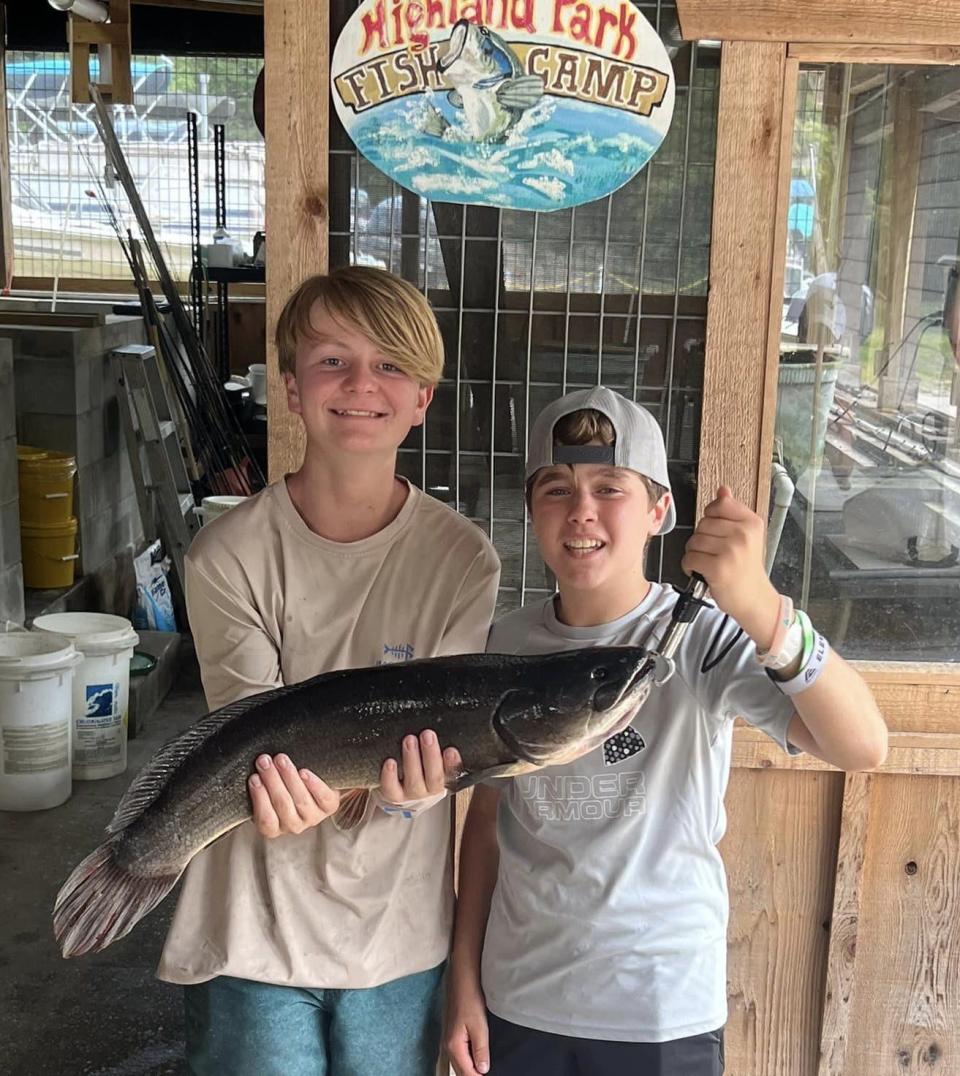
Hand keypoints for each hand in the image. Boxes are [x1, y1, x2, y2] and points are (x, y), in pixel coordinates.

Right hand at [248, 754, 340, 837]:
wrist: (315, 783)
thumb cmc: (284, 786)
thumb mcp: (267, 790)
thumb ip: (260, 785)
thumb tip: (254, 767)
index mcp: (274, 827)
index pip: (265, 820)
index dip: (259, 798)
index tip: (254, 777)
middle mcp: (293, 826)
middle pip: (282, 804)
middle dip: (271, 780)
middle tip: (264, 761)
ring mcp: (313, 817)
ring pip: (301, 799)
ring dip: (289, 777)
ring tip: (280, 760)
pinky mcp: (330, 806)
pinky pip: (323, 797)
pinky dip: (313, 784)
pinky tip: (304, 772)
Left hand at [379, 730, 461, 804]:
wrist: (402, 795)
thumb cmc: (420, 772)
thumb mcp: (433, 762)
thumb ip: (436, 748)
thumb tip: (438, 722)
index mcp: (443, 778)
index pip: (452, 772)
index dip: (453, 763)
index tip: (451, 750)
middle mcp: (429, 789)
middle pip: (434, 776)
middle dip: (431, 755)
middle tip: (427, 735)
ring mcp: (411, 793)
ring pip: (414, 781)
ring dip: (412, 760)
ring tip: (409, 740)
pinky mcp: (394, 796)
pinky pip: (391, 788)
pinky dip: (390, 776)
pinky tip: (390, 762)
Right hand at [445, 974, 489, 1075]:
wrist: (462, 981)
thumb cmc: (470, 1000)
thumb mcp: (480, 1027)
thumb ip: (480, 1050)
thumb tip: (483, 1070)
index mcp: (454, 1046)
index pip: (466, 1073)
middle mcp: (448, 1046)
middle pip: (461, 1071)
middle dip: (473, 1075)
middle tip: (489, 1073)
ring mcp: (448, 1040)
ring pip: (459, 1064)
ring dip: (470, 1069)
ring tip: (484, 1069)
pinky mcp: (451, 1034)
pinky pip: (459, 1055)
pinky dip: (467, 1061)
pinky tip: (477, 1059)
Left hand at [681, 484, 779, 646]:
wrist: (753, 598)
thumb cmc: (745, 567)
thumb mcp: (746, 535)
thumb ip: (732, 511)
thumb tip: (722, 489)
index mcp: (751, 522)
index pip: (719, 505)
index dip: (710, 516)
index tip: (716, 530)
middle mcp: (743, 534)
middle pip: (702, 523)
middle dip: (701, 538)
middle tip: (714, 552)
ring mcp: (731, 551)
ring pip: (694, 541)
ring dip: (694, 553)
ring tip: (708, 562)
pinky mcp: (718, 568)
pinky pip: (689, 558)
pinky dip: (689, 566)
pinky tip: (701, 571)